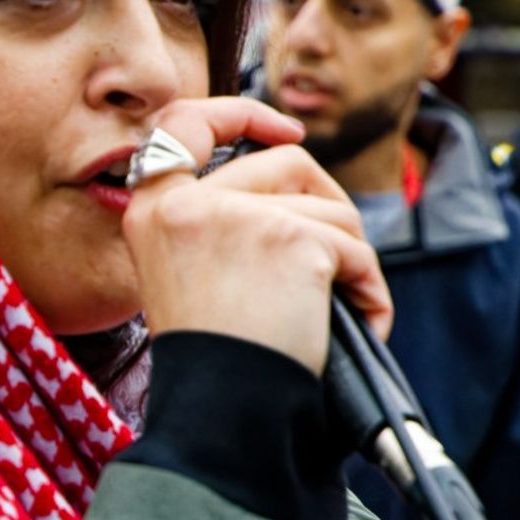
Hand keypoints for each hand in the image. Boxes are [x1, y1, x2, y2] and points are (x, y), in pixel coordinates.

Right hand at [124, 96, 391, 375]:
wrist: (224, 407)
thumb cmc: (212, 355)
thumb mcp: (187, 268)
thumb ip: (216, 216)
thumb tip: (288, 165)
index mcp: (149, 208)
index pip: (185, 122)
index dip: (242, 113)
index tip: (286, 133)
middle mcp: (184, 203)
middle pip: (286, 164)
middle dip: (326, 207)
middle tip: (334, 258)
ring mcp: (236, 215)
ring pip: (329, 208)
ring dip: (349, 257)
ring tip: (337, 306)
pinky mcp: (289, 238)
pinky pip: (356, 247)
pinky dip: (369, 288)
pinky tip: (359, 321)